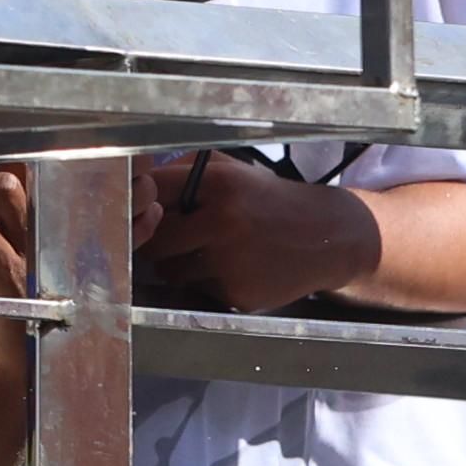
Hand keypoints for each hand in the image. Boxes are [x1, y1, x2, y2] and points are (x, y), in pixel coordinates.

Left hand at [138, 150, 386, 315]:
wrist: (329, 237)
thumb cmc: (269, 201)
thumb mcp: (233, 171)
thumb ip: (184, 172)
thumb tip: (135, 185)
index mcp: (219, 184)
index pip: (151, 193)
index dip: (141, 203)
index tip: (141, 209)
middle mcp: (223, 222)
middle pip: (153, 240)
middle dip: (155, 240)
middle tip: (169, 237)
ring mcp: (232, 262)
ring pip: (170, 271)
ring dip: (178, 264)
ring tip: (206, 252)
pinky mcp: (239, 294)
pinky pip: (198, 290)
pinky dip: (205, 283)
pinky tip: (231, 269)